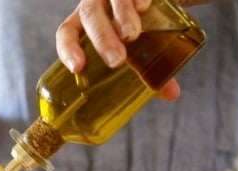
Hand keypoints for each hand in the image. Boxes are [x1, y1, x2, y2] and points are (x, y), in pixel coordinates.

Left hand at [55, 0, 179, 99]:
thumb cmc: (138, 25)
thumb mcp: (139, 47)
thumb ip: (149, 69)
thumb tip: (171, 94)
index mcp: (86, 24)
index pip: (67, 33)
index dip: (68, 49)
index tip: (77, 68)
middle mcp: (97, 4)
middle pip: (89, 16)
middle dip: (101, 39)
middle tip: (117, 61)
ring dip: (120, 17)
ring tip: (131, 35)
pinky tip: (144, 6)